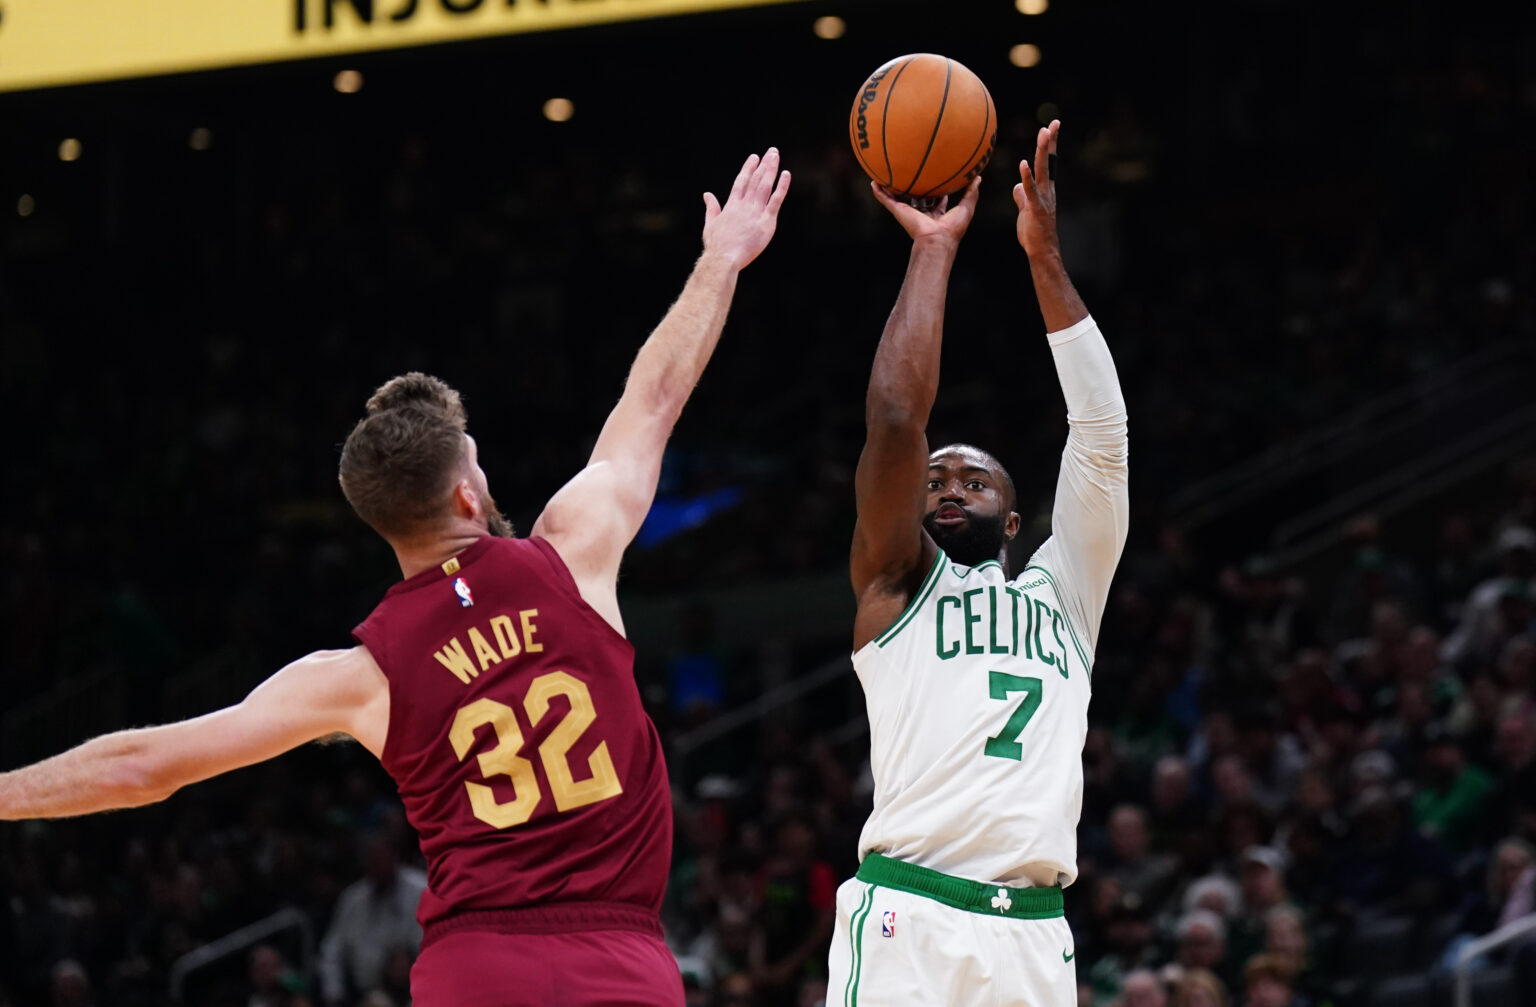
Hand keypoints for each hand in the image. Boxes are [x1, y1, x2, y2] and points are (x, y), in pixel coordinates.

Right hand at [702, 148, 791, 270]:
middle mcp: (744, 205)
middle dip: (763, 164)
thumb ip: (712, 208)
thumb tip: (707, 194)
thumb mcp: (710, 224)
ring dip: (771, 169)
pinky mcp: (766, 222)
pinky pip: (776, 200)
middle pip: (755, 180)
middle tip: (771, 151)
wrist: (724, 258)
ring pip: (765, 185)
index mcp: (731, 205)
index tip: (754, 157)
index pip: (741, 182)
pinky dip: (781, 187)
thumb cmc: (716, 245)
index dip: (748, 168)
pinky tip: (786, 174)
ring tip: (776, 156)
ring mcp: (755, 212)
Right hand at [870, 176, 980, 246]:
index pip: (936, 200)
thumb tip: (978, 177)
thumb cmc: (953, 228)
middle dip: (912, 187)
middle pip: (915, 197)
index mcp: (937, 214)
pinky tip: (873, 182)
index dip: (936, 189)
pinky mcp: (899, 212)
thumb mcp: (966, 208)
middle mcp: (921, 212)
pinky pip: (886, 200)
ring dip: (890, 188)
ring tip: (884, 175)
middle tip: (910, 173)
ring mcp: (909, 212)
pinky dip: (879, 192)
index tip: (935, 177)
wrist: (937, 240)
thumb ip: (971, 192)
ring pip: (898, 198)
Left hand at [1013, 119, 1060, 259]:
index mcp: (1044, 189)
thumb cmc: (1034, 232)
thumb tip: (1017, 185)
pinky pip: (1030, 189)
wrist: (1041, 250)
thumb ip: (1021, 195)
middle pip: (1048, 161)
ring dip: (1042, 151)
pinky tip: (1023, 164)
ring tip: (1043, 133)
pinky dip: (1026, 176)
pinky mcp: (1035, 208)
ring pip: (1042, 170)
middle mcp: (1047, 190)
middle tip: (1052, 123)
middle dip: (1050, 141)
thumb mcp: (1025, 209)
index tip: (1051, 126)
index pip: (1047, 162)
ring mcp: (1042, 198)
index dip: (1049, 145)